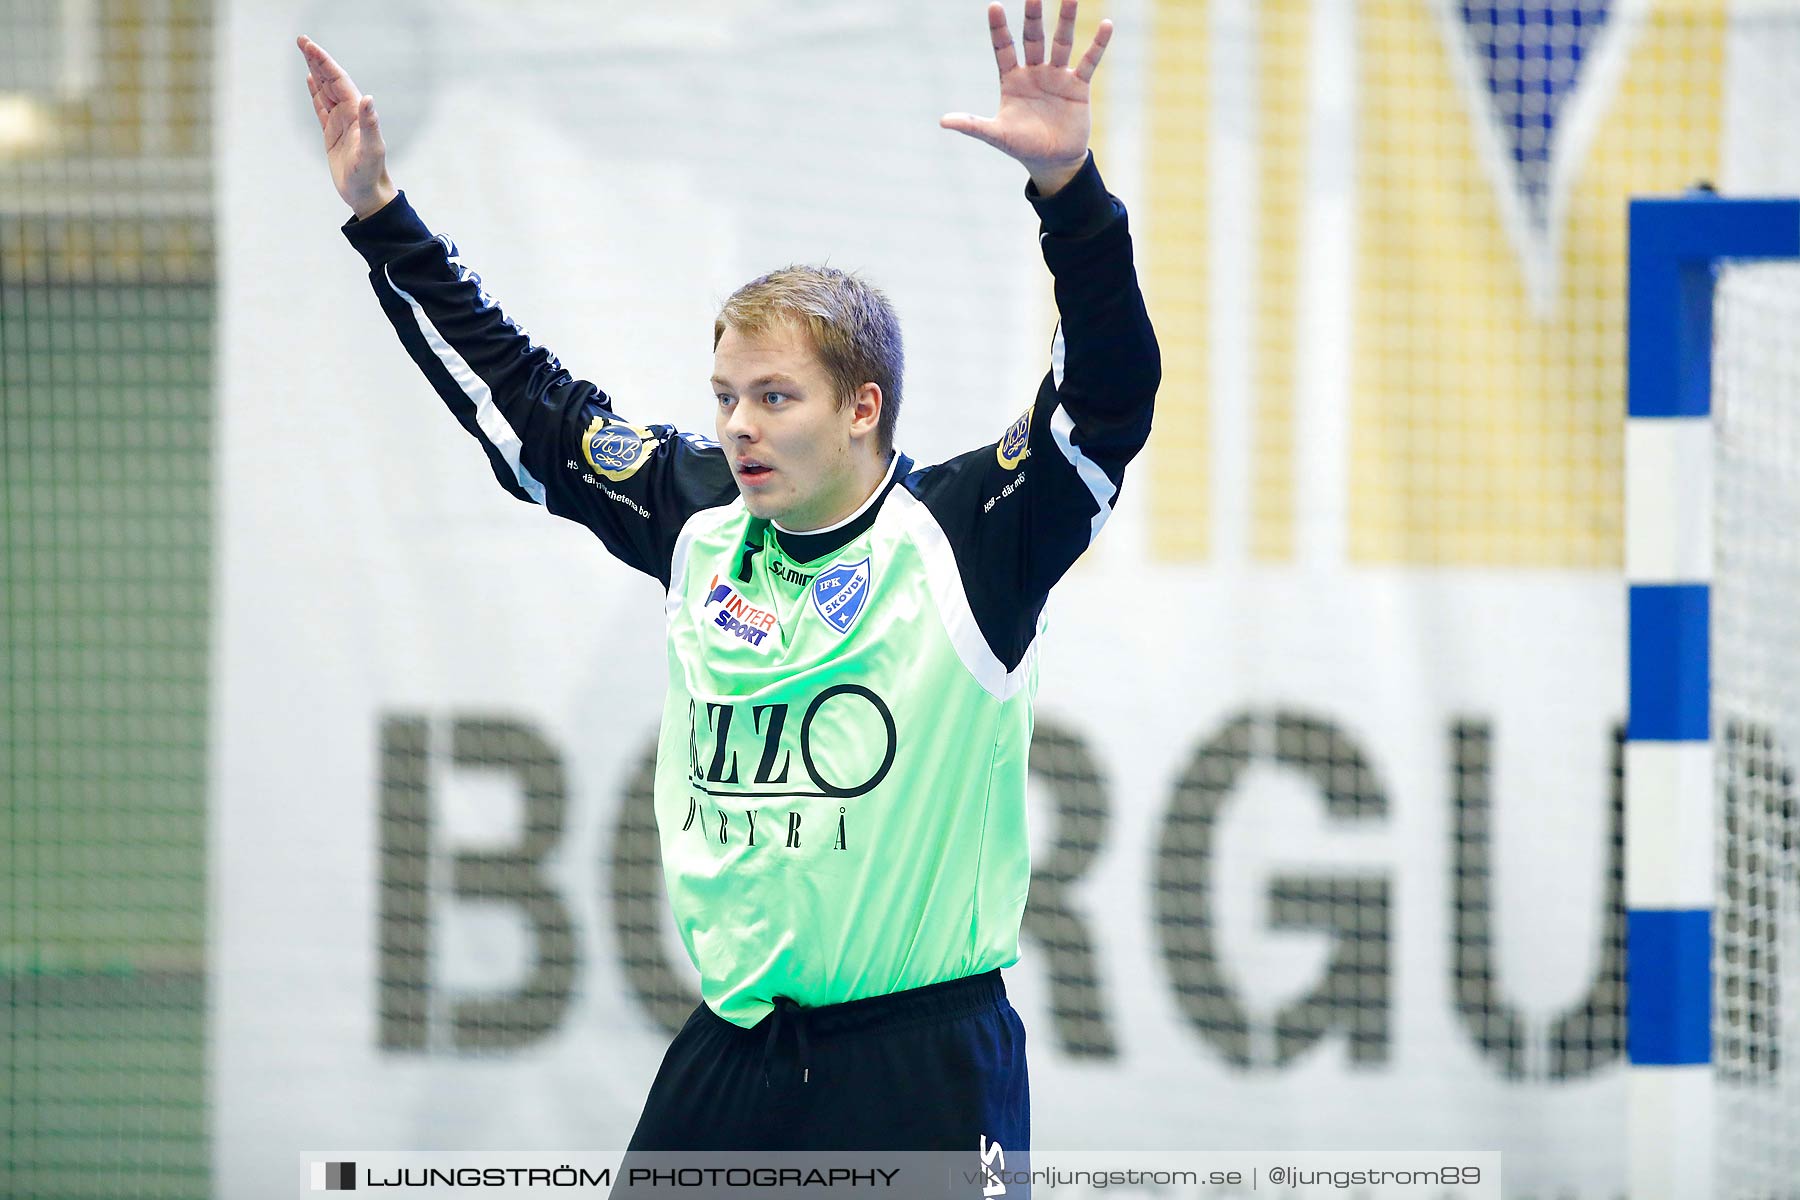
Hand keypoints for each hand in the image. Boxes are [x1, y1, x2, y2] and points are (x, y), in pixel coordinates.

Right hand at [298, 35, 396, 219]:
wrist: (368, 194)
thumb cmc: (370, 175)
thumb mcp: (372, 150)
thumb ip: (370, 124)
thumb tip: (367, 99)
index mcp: (356, 113)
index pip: (338, 81)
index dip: (324, 62)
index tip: (309, 45)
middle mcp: (349, 114)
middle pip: (330, 80)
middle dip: (317, 60)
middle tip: (301, 40)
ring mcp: (340, 122)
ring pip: (324, 90)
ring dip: (314, 71)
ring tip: (305, 52)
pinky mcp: (332, 133)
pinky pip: (321, 107)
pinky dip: (315, 92)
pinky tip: (310, 80)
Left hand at [940, 0, 1113, 195]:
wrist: (1053, 162)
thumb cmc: (1022, 147)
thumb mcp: (996, 135)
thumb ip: (972, 125)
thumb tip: (942, 122)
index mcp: (1012, 80)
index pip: (1004, 48)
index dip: (999, 30)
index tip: (994, 6)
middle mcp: (1034, 72)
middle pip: (1033, 38)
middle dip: (1033, 17)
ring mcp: (1057, 76)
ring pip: (1062, 42)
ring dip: (1066, 20)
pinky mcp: (1078, 85)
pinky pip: (1089, 61)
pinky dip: (1098, 44)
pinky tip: (1106, 25)